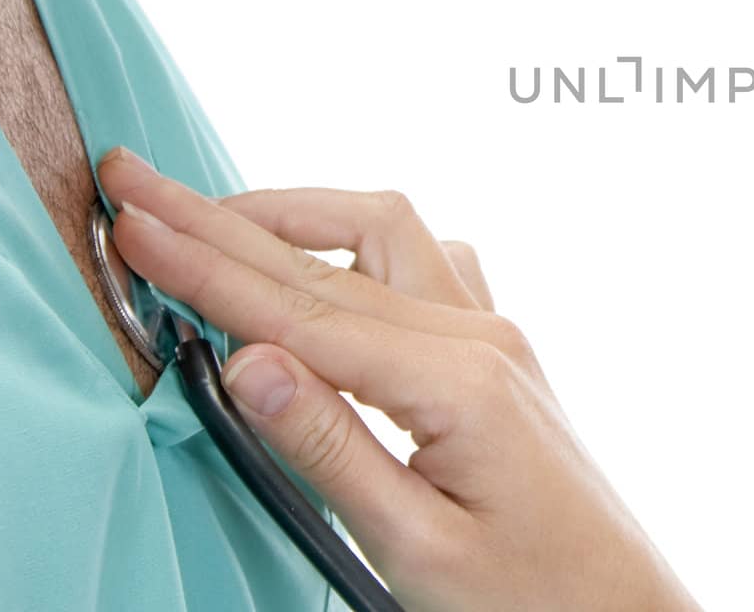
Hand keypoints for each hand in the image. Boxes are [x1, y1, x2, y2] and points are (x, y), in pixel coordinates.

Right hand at [96, 146, 699, 611]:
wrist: (619, 607)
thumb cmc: (528, 592)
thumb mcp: (414, 544)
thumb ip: (327, 447)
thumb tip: (243, 359)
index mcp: (459, 380)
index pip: (305, 310)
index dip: (208, 269)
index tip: (134, 227)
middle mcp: (480, 336)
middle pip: (334, 253)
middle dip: (225, 219)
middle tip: (140, 184)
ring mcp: (494, 335)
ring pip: (386, 236)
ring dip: (296, 217)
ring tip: (212, 217)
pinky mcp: (495, 352)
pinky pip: (422, 265)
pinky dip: (353, 246)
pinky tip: (318, 256)